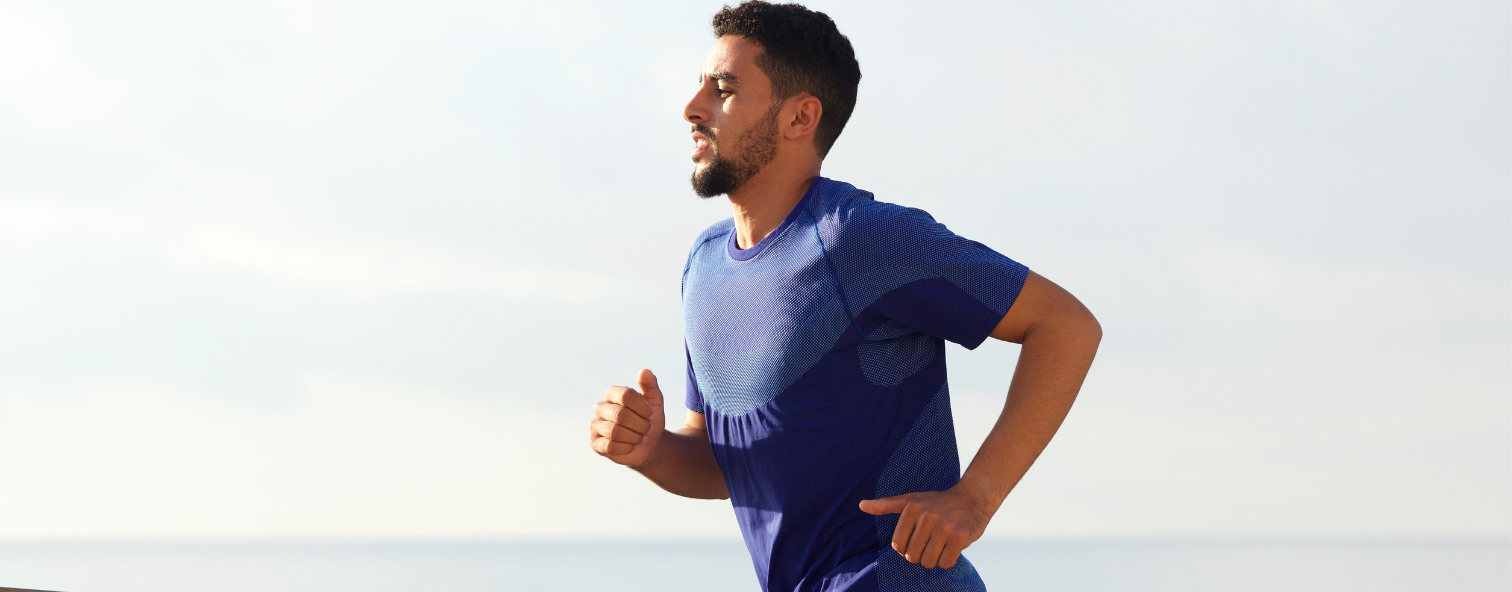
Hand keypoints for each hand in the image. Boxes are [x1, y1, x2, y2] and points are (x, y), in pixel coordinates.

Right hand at [589, 369, 664, 468]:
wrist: (647, 445)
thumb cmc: (649, 420)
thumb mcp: (655, 402)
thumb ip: (650, 386)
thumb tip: (644, 371)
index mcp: (613, 393)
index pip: (626, 395)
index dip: (643, 408)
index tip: (652, 415)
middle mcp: (600, 407)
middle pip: (621, 415)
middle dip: (640, 425)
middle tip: (647, 430)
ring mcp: (595, 425)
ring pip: (615, 432)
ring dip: (634, 437)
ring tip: (640, 438)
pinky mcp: (594, 443)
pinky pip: (610, 446)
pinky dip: (626, 448)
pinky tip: (630, 446)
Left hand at [858, 485, 992, 568]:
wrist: (973, 498)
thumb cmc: (938, 502)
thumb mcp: (912, 499)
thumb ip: (886, 504)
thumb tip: (861, 505)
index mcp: (911, 508)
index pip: (897, 546)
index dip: (907, 548)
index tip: (918, 538)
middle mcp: (927, 516)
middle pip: (912, 556)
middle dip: (921, 554)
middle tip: (932, 541)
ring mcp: (944, 527)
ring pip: (928, 562)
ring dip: (935, 559)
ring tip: (942, 544)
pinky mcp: (960, 537)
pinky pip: (945, 563)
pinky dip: (948, 560)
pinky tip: (952, 547)